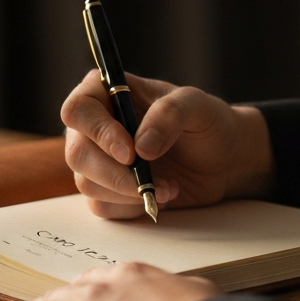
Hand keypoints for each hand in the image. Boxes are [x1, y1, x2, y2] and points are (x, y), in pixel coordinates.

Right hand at [61, 70, 273, 218]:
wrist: (222, 159)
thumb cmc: (206, 122)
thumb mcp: (197, 105)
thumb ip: (169, 115)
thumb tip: (141, 147)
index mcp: (107, 93)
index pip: (78, 110)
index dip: (98, 133)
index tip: (130, 152)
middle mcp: (95, 126)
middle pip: (77, 153)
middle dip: (113, 173)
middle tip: (147, 181)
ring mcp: (98, 160)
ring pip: (87, 183)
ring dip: (128, 192)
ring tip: (168, 187)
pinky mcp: (108, 190)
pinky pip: (102, 207)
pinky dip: (131, 207)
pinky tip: (160, 196)